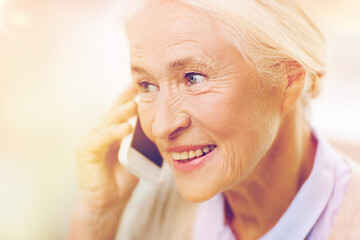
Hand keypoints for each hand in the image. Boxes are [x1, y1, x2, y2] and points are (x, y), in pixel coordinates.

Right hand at [75, 84, 138, 208]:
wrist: (108, 202)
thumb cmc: (122, 178)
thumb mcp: (137, 155)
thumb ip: (144, 141)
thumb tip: (161, 128)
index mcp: (112, 132)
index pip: (123, 110)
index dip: (132, 96)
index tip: (145, 84)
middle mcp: (100, 132)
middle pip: (114, 110)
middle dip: (127, 97)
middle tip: (139, 84)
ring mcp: (91, 140)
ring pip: (108, 122)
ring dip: (122, 113)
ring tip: (135, 104)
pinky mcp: (85, 152)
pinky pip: (101, 140)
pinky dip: (113, 133)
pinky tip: (126, 127)